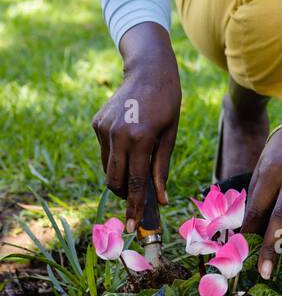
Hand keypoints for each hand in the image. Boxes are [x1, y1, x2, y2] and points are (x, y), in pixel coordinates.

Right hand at [92, 28, 180, 230]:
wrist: (148, 70)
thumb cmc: (167, 103)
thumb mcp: (170, 135)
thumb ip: (162, 168)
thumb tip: (161, 198)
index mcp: (140, 139)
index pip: (136, 183)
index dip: (135, 207)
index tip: (132, 226)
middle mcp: (118, 135)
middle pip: (115, 181)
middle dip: (125, 195)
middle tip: (138, 200)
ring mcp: (104, 129)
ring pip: (107, 168)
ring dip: (121, 175)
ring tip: (138, 164)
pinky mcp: (96, 123)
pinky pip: (105, 152)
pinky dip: (116, 157)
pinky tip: (130, 141)